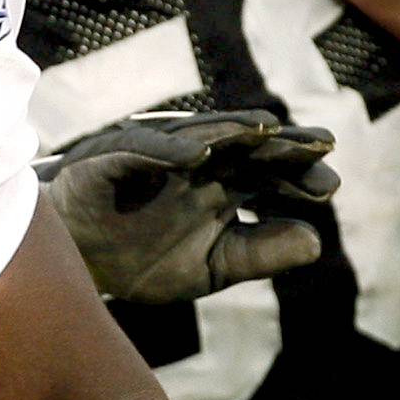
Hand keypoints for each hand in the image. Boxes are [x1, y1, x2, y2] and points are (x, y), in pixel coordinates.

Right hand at [41, 109, 339, 304]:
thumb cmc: (141, 260)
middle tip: (320, 148)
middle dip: (282, 146)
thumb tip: (316, 241)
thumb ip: (259, 253)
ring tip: (268, 131)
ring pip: (202, 136)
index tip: (327, 189)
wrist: (72, 265)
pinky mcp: (113, 157)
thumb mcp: (210, 268)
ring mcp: (156, 157)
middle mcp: (195, 163)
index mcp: (222, 186)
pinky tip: (197, 157)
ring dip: (233, 131)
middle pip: (247, 146)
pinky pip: (142, 149)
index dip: (299, 176)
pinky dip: (168, 150)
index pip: (270, 173)